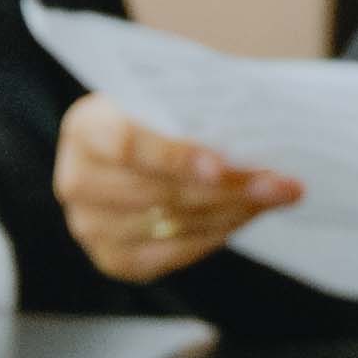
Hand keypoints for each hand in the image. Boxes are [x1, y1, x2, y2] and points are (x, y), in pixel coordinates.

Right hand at [56, 89, 300, 287]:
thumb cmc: (153, 116)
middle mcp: (77, 181)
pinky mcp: (113, 259)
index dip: (175, 157)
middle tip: (280, 183)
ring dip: (233, 211)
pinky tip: (247, 215)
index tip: (223, 166)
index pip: (127, 144)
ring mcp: (90, 226)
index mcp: (84, 128)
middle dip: (228, 188)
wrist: (127, 150)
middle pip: (159, 192)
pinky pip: (174, 254)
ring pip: (174, 224)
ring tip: (276, 196)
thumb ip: (193, 111)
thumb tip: (256, 130)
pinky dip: (217, 234)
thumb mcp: (163, 97)